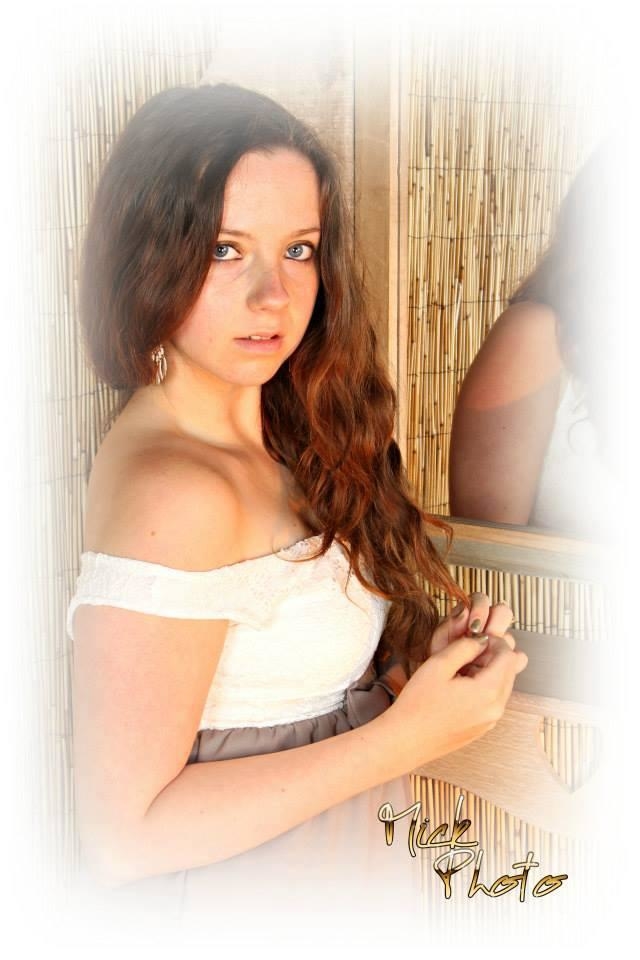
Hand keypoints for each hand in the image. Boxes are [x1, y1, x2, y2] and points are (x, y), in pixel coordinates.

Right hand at [377, 601, 527, 773]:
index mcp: (489, 692)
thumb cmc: (417, 706)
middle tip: (466, 653)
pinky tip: (458, 687)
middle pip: (510, 671)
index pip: (509, 656)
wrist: (405, 741)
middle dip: (493, 656)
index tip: (475, 639)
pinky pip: (493, 700)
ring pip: (503, 685)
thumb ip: (464, 646)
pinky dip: (483, 688)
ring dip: (488, 672)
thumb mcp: (438, 665)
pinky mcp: (482, 728)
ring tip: (459, 670)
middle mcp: (496, 709)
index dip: (494, 642)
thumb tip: (480, 641)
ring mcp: (490, 721)